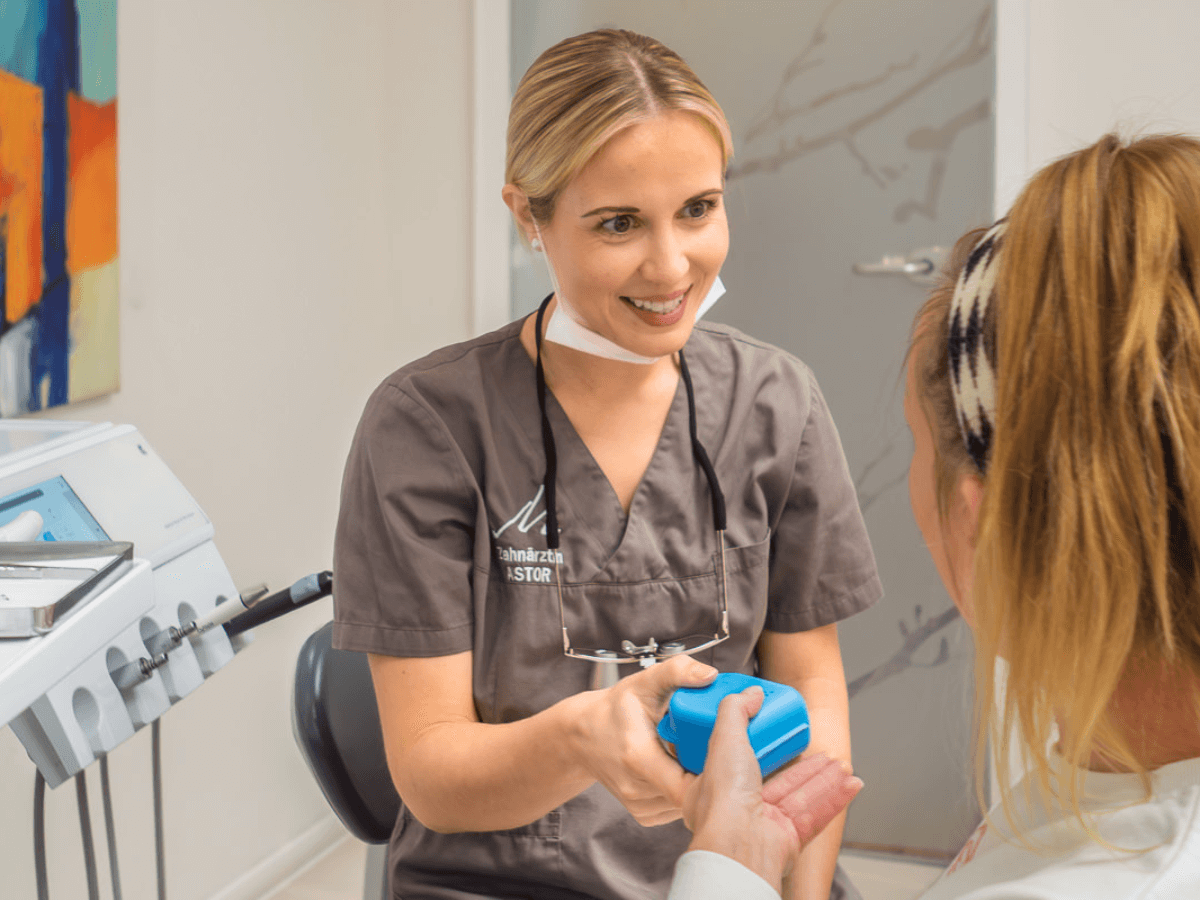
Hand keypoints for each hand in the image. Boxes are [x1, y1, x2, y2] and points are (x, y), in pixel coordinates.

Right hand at [572, 655, 716, 825]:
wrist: (583, 735)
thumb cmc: (615, 708)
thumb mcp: (645, 682)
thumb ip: (678, 671)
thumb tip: (711, 675)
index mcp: (638, 757)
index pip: (688, 784)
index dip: (712, 771)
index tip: (723, 751)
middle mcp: (637, 788)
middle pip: (692, 793)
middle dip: (708, 772)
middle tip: (717, 748)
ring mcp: (639, 806)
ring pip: (687, 803)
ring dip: (697, 783)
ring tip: (697, 756)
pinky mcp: (643, 814)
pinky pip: (676, 808)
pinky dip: (685, 792)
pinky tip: (682, 770)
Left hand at [682, 688, 862, 891]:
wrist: (740, 846)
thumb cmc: (722, 799)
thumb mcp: (723, 738)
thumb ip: (735, 710)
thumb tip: (751, 693)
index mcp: (713, 788)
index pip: (736, 763)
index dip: (758, 747)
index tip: (776, 735)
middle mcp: (737, 810)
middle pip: (777, 780)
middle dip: (804, 766)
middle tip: (823, 752)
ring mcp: (763, 826)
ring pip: (800, 797)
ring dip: (824, 780)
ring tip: (843, 765)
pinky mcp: (786, 841)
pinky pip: (815, 815)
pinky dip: (834, 799)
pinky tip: (851, 785)